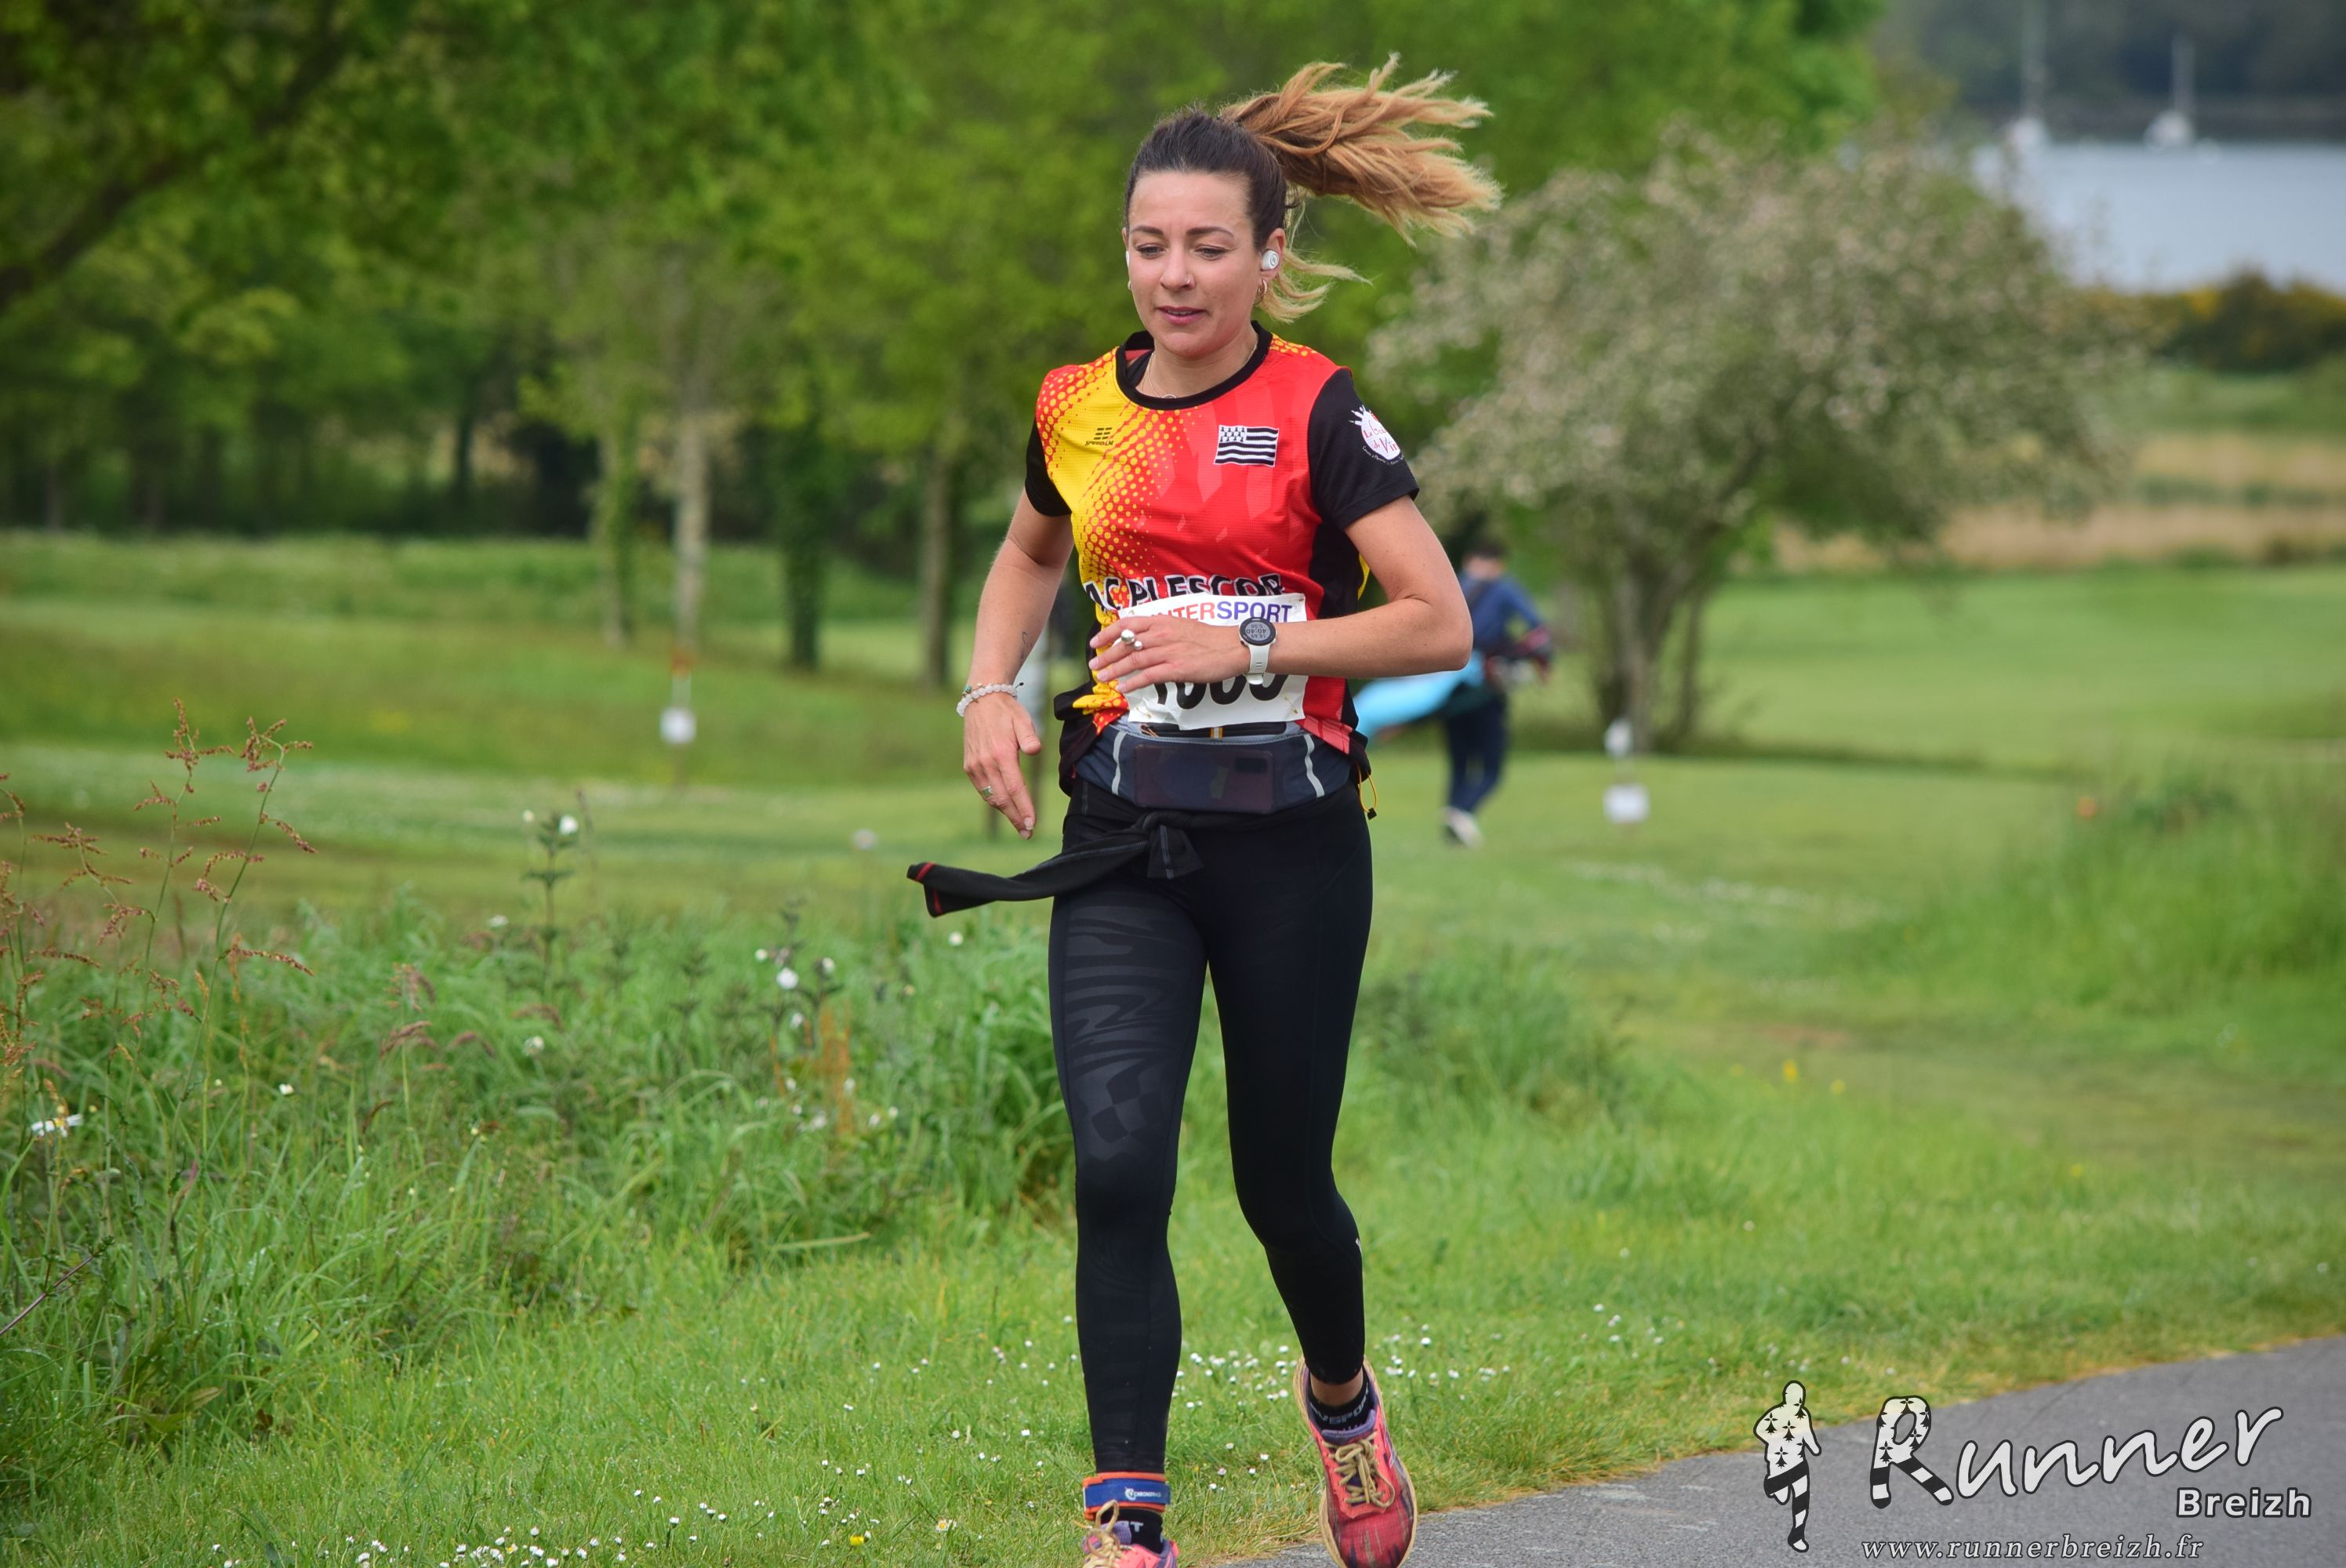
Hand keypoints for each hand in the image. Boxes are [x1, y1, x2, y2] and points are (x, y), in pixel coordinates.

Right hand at [961, 690, 1039, 837]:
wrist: (981, 700)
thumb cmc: (1007, 712)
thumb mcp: (1023, 719)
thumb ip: (1029, 736)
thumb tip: (1035, 750)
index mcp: (1001, 753)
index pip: (1014, 788)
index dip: (1023, 808)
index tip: (1031, 823)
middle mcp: (985, 763)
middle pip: (1001, 799)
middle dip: (1015, 818)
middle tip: (1027, 832)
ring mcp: (975, 766)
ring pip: (990, 797)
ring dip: (1005, 812)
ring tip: (1018, 824)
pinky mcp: (969, 766)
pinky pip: (982, 789)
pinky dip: (994, 801)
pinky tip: (1005, 807)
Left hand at [1086, 615, 1249, 691]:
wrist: (1233, 647)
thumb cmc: (1209, 638)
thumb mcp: (1181, 625)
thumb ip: (1161, 629)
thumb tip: (1143, 637)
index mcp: (1162, 621)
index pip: (1127, 623)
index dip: (1108, 632)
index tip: (1095, 641)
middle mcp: (1162, 634)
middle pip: (1126, 644)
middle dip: (1106, 655)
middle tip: (1093, 665)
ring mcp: (1169, 651)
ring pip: (1134, 661)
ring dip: (1114, 670)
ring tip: (1102, 678)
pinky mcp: (1177, 668)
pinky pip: (1149, 676)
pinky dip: (1133, 683)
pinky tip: (1123, 689)